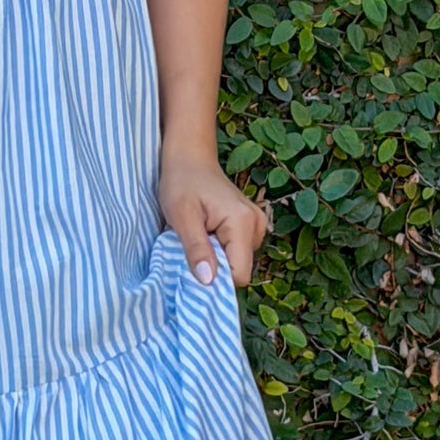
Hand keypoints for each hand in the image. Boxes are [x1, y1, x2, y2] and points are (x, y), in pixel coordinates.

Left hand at [158, 145, 268, 290]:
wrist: (190, 158)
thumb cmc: (182, 183)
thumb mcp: (182, 216)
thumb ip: (196, 249)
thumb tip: (208, 281)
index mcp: (243, 223)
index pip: (240, 274)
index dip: (216, 279)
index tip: (194, 267)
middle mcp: (257, 224)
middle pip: (240, 269)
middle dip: (216, 266)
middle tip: (192, 246)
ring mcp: (257, 224)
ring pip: (238, 261)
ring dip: (217, 257)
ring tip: (199, 234)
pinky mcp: (252, 225)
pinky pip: (238, 250)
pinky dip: (221, 248)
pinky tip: (207, 232)